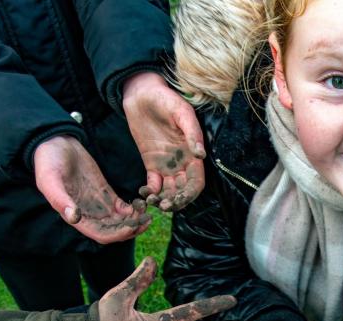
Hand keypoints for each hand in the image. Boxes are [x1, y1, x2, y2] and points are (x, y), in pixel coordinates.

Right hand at [34, 135, 150, 243]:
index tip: (132, 227)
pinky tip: (142, 204)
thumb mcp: (49, 179)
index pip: (101, 235)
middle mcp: (89, 215)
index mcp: (76, 217)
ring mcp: (98, 204)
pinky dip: (133, 209)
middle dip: (132, 230)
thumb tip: (73, 218)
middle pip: (114, 231)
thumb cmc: (48, 162)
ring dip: (135, 221)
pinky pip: (122, 208)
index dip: (117, 235)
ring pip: (120, 221)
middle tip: (148, 220)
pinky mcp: (105, 193)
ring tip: (149, 213)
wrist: (54, 143)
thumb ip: (59, 199)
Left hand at [122, 72, 204, 210]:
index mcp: (192, 155)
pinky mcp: (151, 164)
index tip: (179, 200)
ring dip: (163, 200)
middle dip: (176, 202)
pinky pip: (154, 184)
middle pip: (183, 191)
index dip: (190, 194)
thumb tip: (201, 155)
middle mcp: (181, 163)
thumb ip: (192, 133)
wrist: (142, 93)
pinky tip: (144, 193)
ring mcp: (166, 165)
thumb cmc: (166, 99)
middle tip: (163, 205)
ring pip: (169, 191)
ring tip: (152, 201)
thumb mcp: (182, 112)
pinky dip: (150, 192)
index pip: (196, 182)